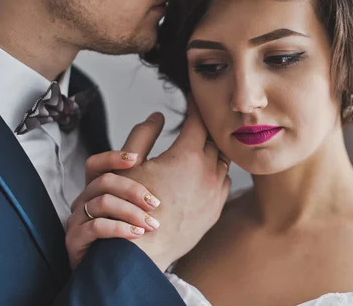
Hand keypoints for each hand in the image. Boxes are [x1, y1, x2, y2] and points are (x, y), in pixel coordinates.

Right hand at [66, 117, 165, 269]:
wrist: (118, 264)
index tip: (136, 159)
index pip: (99, 162)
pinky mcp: (77, 241)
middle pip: (103, 181)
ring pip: (100, 204)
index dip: (115, 157)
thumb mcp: (139, 182)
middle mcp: (87, 200)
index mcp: (100, 185)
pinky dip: (119, 229)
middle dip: (133, 189)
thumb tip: (157, 115)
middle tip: (157, 203)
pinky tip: (139, 234)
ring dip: (130, 212)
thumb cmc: (128, 220)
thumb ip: (144, 150)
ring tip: (152, 224)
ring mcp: (80, 220)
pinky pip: (94, 229)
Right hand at [118, 98, 230, 270]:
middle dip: (206, 129)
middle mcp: (207, 172)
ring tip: (206, 146)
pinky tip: (207, 173)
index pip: (197, 122)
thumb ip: (142, 135)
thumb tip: (157, 115)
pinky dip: (217, 174)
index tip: (194, 100)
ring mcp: (214, 193)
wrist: (140, 252)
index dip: (195, 108)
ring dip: (214, 152)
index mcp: (186, 156)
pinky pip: (224, 183)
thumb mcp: (130, 166)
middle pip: (214, 140)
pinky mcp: (216, 211)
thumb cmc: (128, 209)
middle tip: (201, 121)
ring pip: (223, 162)